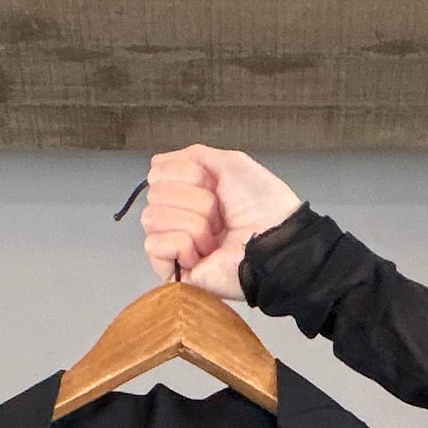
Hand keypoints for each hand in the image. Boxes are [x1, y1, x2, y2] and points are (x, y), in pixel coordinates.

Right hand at [140, 145, 300, 299]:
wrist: (275, 240)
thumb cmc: (262, 206)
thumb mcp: (230, 163)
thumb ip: (193, 156)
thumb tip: (158, 163)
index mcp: (188, 191)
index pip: (157, 172)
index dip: (187, 174)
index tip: (214, 185)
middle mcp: (177, 216)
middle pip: (155, 193)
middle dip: (195, 200)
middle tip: (219, 216)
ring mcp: (172, 245)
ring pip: (152, 217)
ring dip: (193, 223)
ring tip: (215, 237)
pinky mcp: (172, 271)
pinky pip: (153, 245)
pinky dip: (183, 245)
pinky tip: (204, 254)